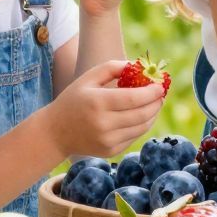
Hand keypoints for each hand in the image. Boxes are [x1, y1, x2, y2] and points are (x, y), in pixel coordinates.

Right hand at [45, 58, 164, 158]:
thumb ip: (113, 67)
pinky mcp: (110, 151)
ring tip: (154, 104)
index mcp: (98, 102)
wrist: (55, 132)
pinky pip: (134, 137)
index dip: (152, 92)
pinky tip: (141, 116)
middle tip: (161, 94)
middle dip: (157, 103)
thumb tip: (139, 66)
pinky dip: (142, 125)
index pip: (135, 99)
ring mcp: (107, 140)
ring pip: (142, 127)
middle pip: (142, 114)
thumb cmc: (74, 100)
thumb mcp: (89, 78)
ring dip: (153, 114)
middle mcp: (103, 124)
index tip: (161, 86)